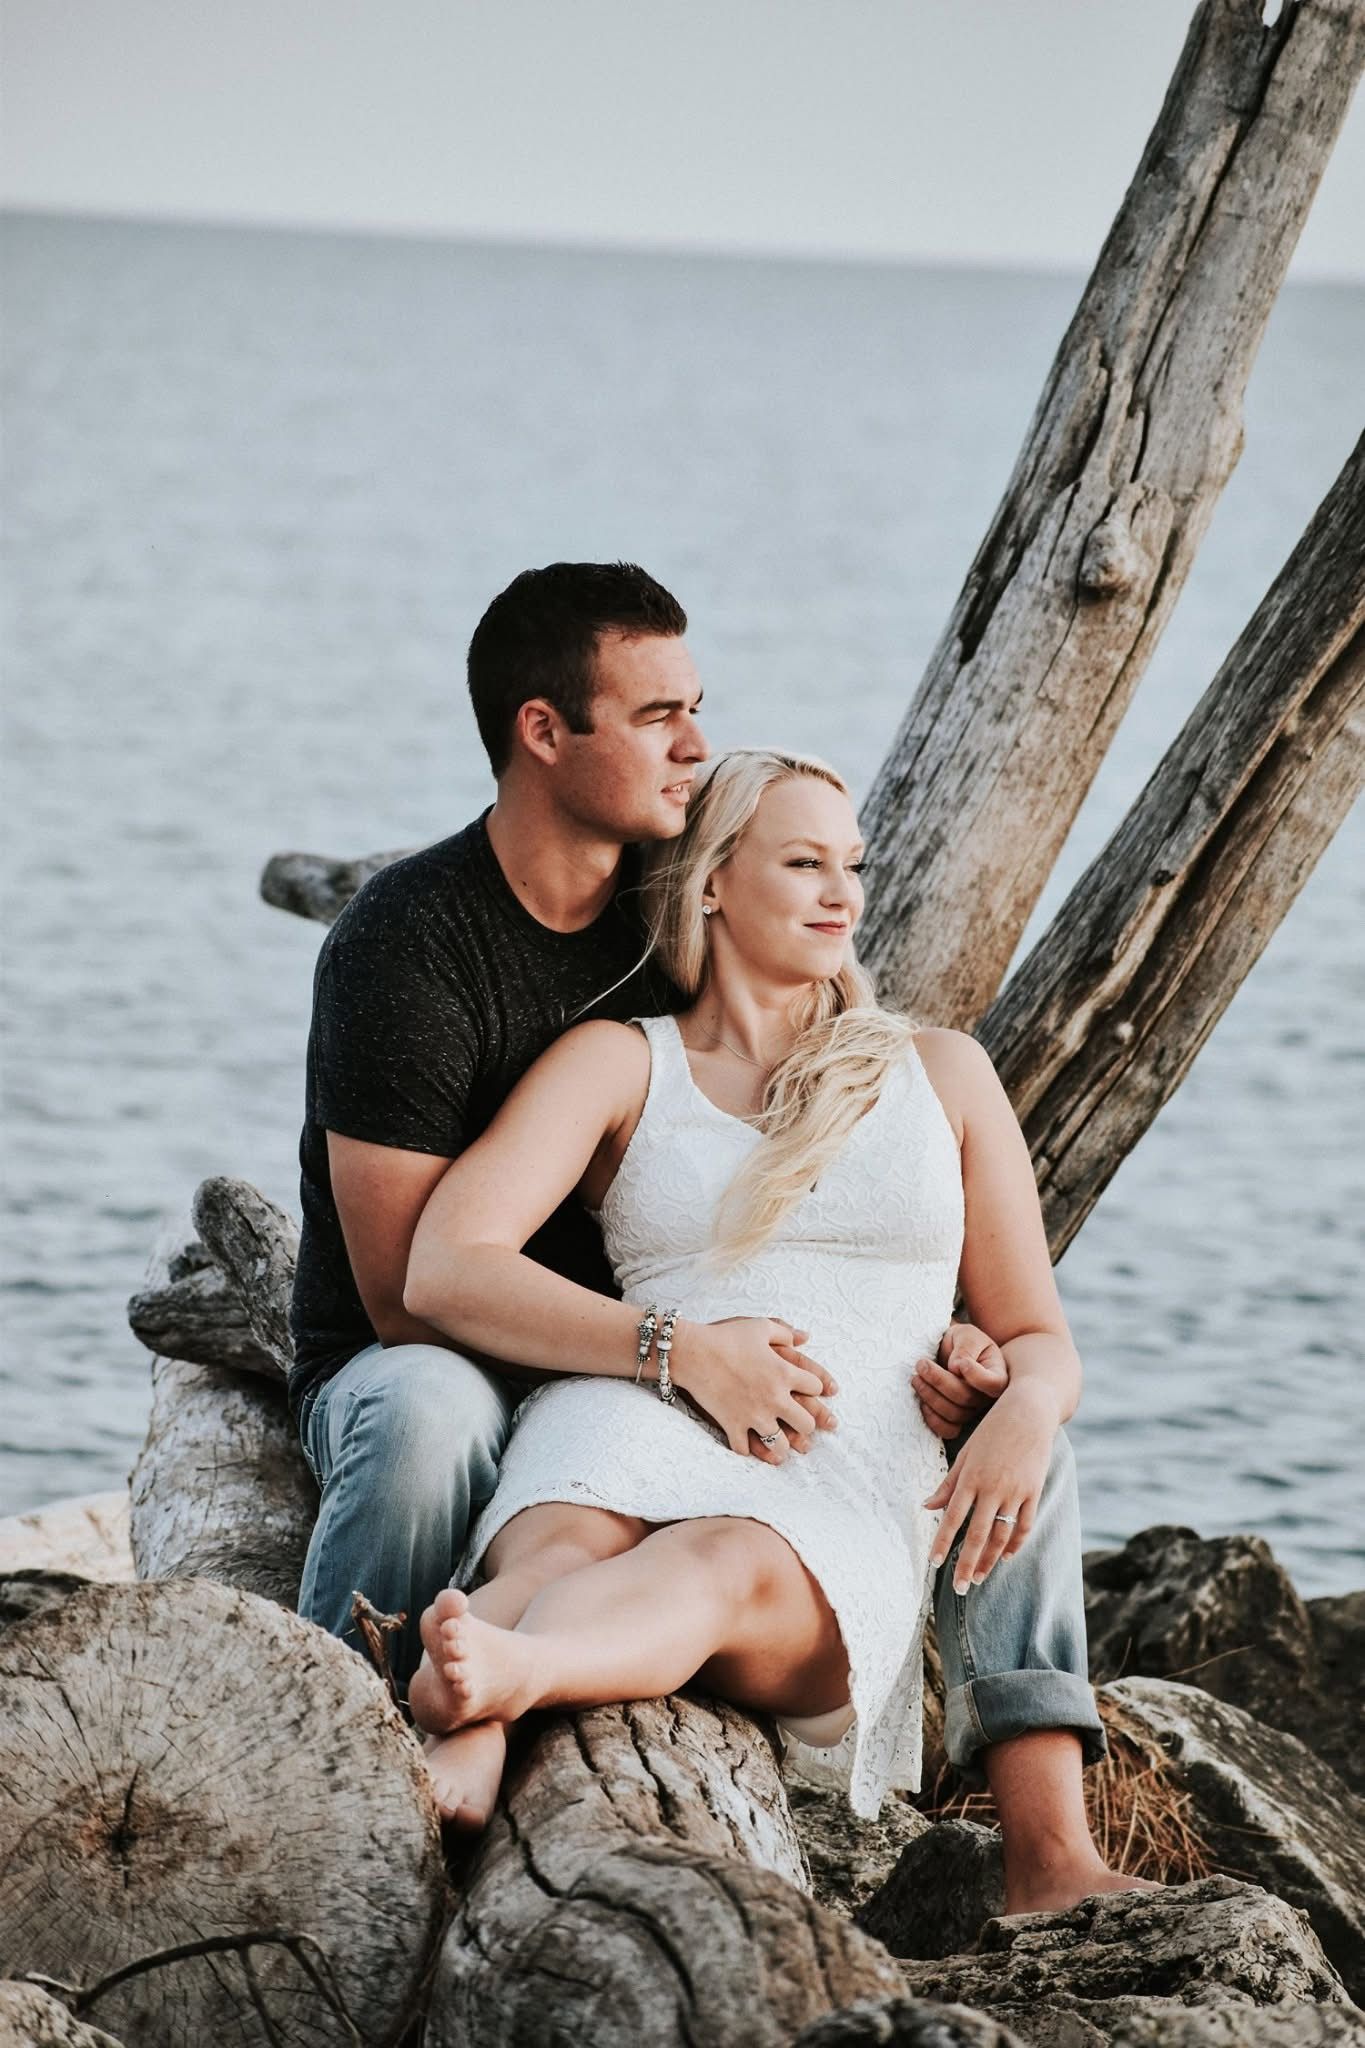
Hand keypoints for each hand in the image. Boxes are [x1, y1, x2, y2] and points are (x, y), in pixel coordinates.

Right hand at [671, 1317, 837, 1463]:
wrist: (693, 1352)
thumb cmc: (726, 1336)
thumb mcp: (759, 1327)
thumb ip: (785, 1331)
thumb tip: (803, 1338)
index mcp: (785, 1372)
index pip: (816, 1388)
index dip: (817, 1387)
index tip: (811, 1390)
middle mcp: (775, 1398)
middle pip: (805, 1424)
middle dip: (807, 1426)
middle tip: (803, 1428)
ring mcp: (754, 1415)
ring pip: (780, 1445)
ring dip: (783, 1447)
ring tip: (782, 1450)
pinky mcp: (733, 1425)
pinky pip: (745, 1448)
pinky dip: (748, 1450)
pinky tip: (750, 1448)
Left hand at [912, 1320, 1008, 1438]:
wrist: (948, 1349)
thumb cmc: (962, 1341)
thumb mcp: (967, 1334)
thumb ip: (966, 1347)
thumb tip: (956, 1368)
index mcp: (997, 1374)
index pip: (995, 1384)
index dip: (977, 1377)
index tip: (959, 1363)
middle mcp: (986, 1396)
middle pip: (967, 1398)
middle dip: (939, 1381)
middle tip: (921, 1364)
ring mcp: (972, 1410)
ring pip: (954, 1414)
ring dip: (930, 1396)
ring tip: (916, 1378)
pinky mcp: (955, 1419)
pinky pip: (948, 1430)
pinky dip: (932, 1419)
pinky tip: (922, 1401)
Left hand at [921, 1382, 1055, 1590]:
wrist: (1029, 1411)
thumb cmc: (992, 1431)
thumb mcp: (966, 1453)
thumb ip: (948, 1483)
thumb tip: (927, 1507)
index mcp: (971, 1477)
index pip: (953, 1517)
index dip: (942, 1542)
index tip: (933, 1563)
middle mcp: (992, 1488)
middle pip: (977, 1535)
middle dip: (966, 1564)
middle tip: (959, 1588)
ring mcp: (1015, 1492)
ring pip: (1001, 1536)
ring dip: (989, 1560)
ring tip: (979, 1579)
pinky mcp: (1033, 1492)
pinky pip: (1024, 1526)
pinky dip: (1015, 1544)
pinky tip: (1004, 1558)